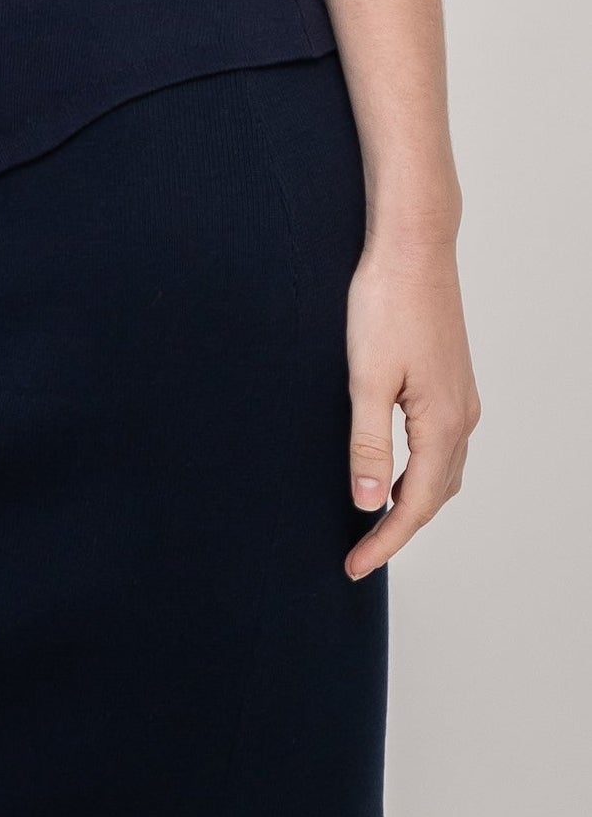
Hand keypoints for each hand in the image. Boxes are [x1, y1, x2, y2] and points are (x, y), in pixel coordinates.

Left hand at [344, 232, 479, 577]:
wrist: (413, 249)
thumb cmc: (385, 304)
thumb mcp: (366, 379)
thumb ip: (366, 442)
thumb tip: (367, 503)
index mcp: (442, 424)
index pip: (415, 505)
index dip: (384, 541)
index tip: (354, 567)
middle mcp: (462, 417)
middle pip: (434, 496)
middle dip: (399, 530)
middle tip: (360, 555)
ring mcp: (461, 400)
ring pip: (442, 472)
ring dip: (412, 502)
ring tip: (374, 524)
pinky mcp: (451, 383)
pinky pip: (441, 447)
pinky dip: (419, 472)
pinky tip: (394, 469)